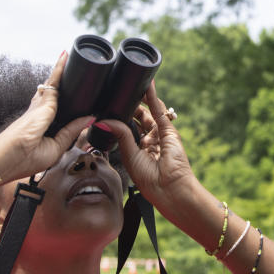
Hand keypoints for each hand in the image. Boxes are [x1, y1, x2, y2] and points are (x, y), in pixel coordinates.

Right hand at [0, 52, 93, 181]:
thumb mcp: (56, 148)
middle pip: (53, 94)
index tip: (75, 100)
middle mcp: (39, 113)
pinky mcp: (42, 101)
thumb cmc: (25, 158)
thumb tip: (89, 118)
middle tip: (70, 68)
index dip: (66, 105)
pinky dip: (59, 69)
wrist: (6, 157)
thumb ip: (71, 132)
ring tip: (66, 57)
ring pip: (53, 84)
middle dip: (60, 82)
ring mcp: (39, 105)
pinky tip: (64, 57)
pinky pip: (54, 82)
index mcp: (43, 126)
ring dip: (60, 71)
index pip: (57, 111)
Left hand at [107, 82, 200, 216]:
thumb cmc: (150, 180)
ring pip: (149, 112)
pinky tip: (147, 85)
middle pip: (138, 118)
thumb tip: (104, 120)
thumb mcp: (130, 155)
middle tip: (117, 95)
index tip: (109, 106)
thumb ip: (120, 134)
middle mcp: (150, 141)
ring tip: (130, 85)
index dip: (121, 117)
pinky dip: (152, 97)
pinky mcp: (168, 130)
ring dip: (140, 98)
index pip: (128, 128)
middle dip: (129, 107)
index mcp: (138, 150)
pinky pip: (158, 110)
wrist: (169, 188)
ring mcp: (160, 134)